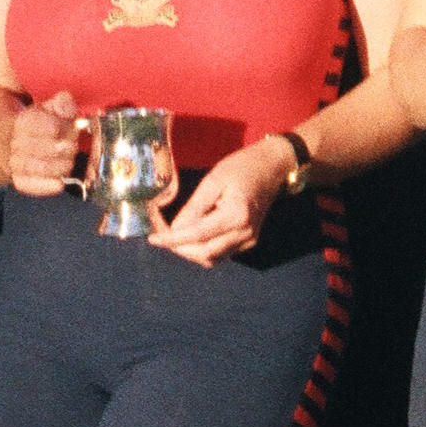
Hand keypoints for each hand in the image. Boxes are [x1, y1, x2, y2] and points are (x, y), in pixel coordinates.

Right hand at [6, 89, 82, 196]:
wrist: (7, 141)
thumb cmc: (35, 126)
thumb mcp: (48, 109)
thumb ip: (61, 104)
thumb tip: (67, 104)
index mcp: (22, 121)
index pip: (46, 126)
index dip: (62, 129)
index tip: (71, 129)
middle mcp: (14, 142)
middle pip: (42, 148)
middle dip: (64, 149)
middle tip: (72, 147)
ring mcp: (13, 162)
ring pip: (34, 167)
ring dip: (58, 167)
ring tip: (67, 163)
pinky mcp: (17, 179)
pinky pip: (26, 185)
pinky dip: (44, 186)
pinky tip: (59, 184)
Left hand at [151, 137, 292, 266]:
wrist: (272, 169)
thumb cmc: (241, 168)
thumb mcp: (213, 180)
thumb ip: (194, 207)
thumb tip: (174, 228)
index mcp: (236, 215)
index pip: (198, 235)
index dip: (173, 240)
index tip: (153, 239)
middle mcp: (245, 234)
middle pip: (204, 254)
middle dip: (179, 248)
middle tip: (161, 235)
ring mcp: (249, 241)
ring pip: (212, 258)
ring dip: (190, 252)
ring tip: (173, 236)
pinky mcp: (249, 242)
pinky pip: (221, 254)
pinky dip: (202, 249)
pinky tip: (191, 237)